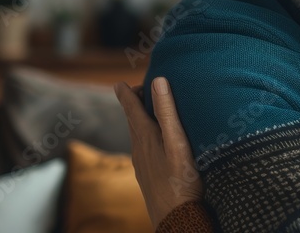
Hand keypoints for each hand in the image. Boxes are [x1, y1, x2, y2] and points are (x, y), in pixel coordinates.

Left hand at [115, 77, 203, 228]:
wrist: (175, 219)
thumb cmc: (180, 182)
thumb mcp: (177, 142)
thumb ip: (167, 112)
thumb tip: (158, 81)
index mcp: (146, 137)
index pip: (132, 108)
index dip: (126, 93)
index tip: (118, 83)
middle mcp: (140, 149)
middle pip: (133, 121)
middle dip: (133, 103)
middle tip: (137, 90)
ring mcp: (142, 164)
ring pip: (137, 136)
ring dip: (139, 120)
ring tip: (146, 112)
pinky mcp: (148, 175)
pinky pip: (142, 149)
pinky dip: (145, 136)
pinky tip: (154, 144)